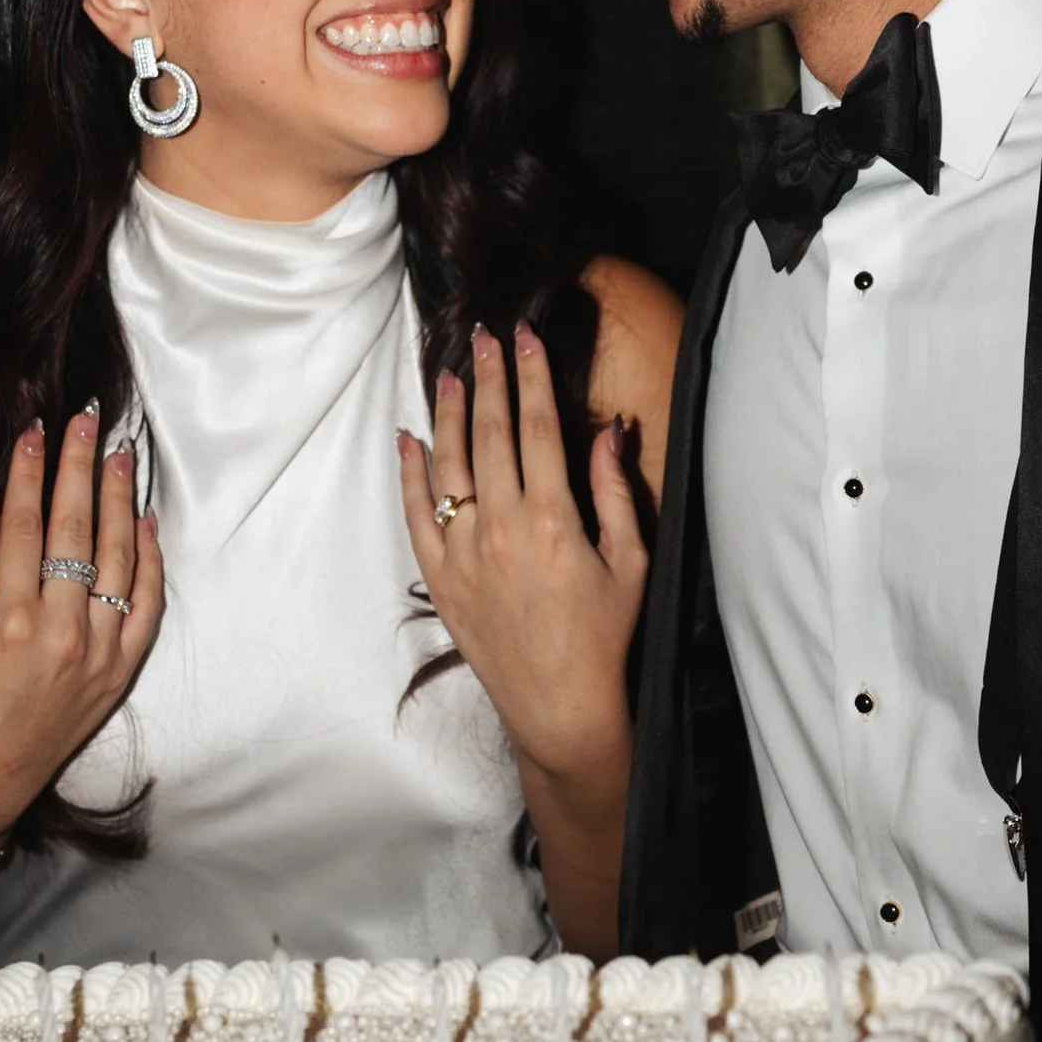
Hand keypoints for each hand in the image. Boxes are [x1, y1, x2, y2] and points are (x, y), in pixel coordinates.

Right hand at [0, 406, 164, 855]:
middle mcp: (60, 633)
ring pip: (118, 560)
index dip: (31, 472)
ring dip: (120, 502)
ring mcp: (98, 654)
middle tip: (88, 422)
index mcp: (7, 619)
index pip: (26, 525)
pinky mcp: (120, 673)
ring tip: (120, 456)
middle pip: (77, 530)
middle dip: (81, 469)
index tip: (35, 429)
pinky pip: (145, 606)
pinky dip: (148, 561)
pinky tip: (142, 521)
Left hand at [397, 323, 644, 793]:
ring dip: (449, 415)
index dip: (530, 377)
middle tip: (482, 336)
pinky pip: (416, 515)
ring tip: (451, 375)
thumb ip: (616, 491)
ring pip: (448, 467)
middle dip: (488, 379)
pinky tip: (410, 439)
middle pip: (490, 435)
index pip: (538, 428)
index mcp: (555, 520)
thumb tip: (608, 431)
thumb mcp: (630, 561)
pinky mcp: (441, 578)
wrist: (559, 705)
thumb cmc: (604, 635)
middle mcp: (503, 529)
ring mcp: (465, 553)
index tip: (524, 338)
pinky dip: (410, 474)